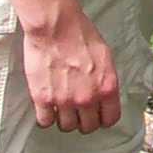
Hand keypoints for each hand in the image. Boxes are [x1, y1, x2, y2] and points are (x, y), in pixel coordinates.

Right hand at [23, 3, 120, 132]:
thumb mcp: (105, 56)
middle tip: (78, 110)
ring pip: (67, 127)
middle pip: (88, 127)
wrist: (56, 25)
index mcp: (107, 86)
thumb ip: (105, 80)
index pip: (110, 119)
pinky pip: (45, 121)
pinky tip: (47, 105)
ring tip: (62, 106)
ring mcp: (64, 100)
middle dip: (84, 119)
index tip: (97, 114)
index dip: (103, 117)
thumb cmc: (80, 34)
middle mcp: (87, 98)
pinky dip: (46, 116)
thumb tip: (104, 95)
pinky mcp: (43, 98)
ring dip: (64, 118)